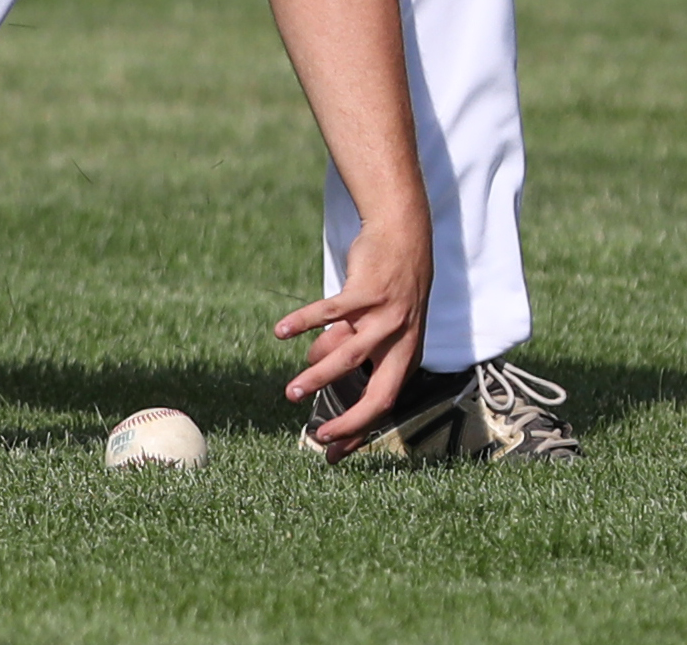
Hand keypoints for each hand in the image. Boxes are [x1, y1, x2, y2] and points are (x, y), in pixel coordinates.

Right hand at [274, 219, 431, 462]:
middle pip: (378, 392)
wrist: (402, 236)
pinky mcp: (368, 291)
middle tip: (317, 436)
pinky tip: (280, 331)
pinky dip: (303, 323)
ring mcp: (387, 317)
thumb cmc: (388, 284)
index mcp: (406, 354)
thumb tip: (314, 364)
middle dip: (348, 419)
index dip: (359, 429)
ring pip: (349, 357)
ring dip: (317, 377)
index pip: (385, 402)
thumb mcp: (376, 322)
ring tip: (290, 391)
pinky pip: (330, 313)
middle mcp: (402, 341)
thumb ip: (349, 346)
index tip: (332, 450)